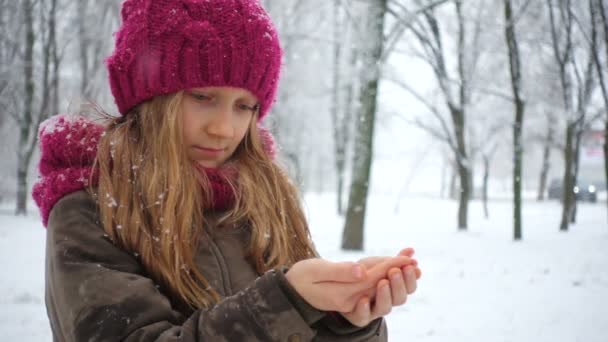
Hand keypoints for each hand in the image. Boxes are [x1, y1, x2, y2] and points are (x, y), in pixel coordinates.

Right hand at [284, 256, 412, 312]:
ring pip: (379, 288)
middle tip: (414, 259)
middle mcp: (351, 301)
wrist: (291, 290)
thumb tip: (362, 271)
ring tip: (410, 263)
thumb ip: (339, 271)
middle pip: (380, 285)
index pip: (373, 279)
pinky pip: (372, 287)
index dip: (391, 266)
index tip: (407, 257)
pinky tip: (394, 267)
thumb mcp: (316, 271)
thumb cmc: (301, 277)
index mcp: (343, 295)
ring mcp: (351, 300)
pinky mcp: (351, 296)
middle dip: (398, 271)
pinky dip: (386, 277)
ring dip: (396, 276)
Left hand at [340, 248, 421, 326]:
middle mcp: (388, 301)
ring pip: (385, 308)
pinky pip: (363, 316)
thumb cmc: (363, 275)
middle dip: (398, 284)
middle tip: (394, 271)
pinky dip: (364, 309)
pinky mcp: (360, 317)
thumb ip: (394, 259)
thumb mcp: (378, 264)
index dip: (411, 278)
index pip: (409, 287)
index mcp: (395, 289)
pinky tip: (363, 299)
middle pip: (400, 298)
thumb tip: (411, 250)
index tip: (408, 266)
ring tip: (382, 282)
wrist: (340, 286)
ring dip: (384, 295)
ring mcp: (374, 310)